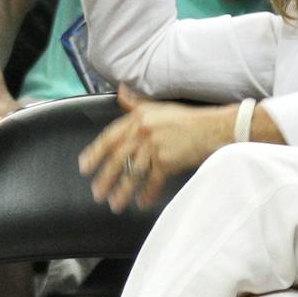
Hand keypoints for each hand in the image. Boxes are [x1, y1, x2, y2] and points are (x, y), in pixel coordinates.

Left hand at [78, 85, 232, 212]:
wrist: (212, 128)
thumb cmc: (186, 119)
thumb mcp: (157, 106)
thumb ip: (135, 103)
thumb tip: (120, 92)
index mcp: (137, 118)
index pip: (109, 138)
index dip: (95, 153)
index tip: (85, 167)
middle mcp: (143, 132)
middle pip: (118, 158)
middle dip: (105, 177)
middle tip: (96, 192)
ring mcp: (155, 147)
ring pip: (133, 172)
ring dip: (123, 191)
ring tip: (114, 204)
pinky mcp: (167, 161)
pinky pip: (152, 181)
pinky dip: (147, 193)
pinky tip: (141, 203)